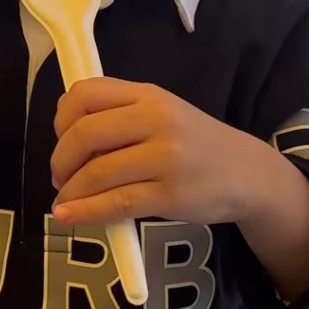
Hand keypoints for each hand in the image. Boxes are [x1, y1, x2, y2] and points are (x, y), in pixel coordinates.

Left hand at [50, 78, 269, 226]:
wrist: (248, 174)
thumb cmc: (195, 143)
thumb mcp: (163, 113)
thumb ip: (121, 114)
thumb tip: (65, 131)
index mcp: (149, 95)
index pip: (87, 93)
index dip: (62, 117)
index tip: (61, 137)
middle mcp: (157, 120)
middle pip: (85, 134)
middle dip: (61, 159)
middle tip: (60, 176)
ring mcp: (165, 158)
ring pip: (97, 172)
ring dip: (70, 191)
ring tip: (65, 201)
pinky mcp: (171, 195)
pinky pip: (116, 204)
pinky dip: (86, 212)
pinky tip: (71, 215)